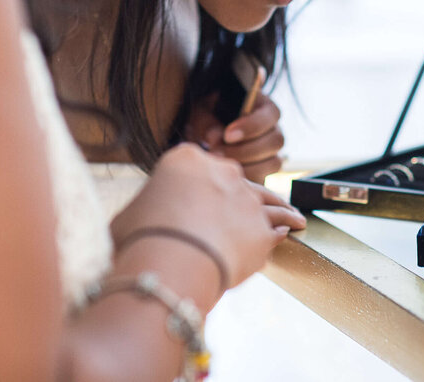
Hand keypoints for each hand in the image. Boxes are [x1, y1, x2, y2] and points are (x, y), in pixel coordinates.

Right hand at [111, 144, 302, 288]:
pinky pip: (275, 228)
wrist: (169, 264)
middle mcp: (222, 171)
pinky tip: (288, 231)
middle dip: (236, 196)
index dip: (198, 186)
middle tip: (239, 211)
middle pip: (234, 180)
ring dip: (279, 208)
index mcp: (185, 159)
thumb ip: (147, 210)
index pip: (198, 165)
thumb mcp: (131, 214)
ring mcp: (246, 200)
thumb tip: (142, 222)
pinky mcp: (262, 229)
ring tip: (292, 215)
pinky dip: (281, 229)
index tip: (200, 200)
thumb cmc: (140, 240)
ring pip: (267, 200)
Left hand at [182, 92, 285, 184]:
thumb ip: (209, 123)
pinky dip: (245, 180)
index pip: (271, 115)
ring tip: (219, 167)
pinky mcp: (264, 171)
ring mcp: (272, 152)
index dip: (251, 126)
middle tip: (217, 154)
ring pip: (272, 163)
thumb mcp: (205, 113)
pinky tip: (225, 178)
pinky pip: (263, 179)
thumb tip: (215, 139)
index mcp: (265, 108)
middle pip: (275, 142)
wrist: (206, 131)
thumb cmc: (208, 116)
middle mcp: (274, 130)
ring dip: (246, 168)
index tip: (227, 135)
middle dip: (245, 151)